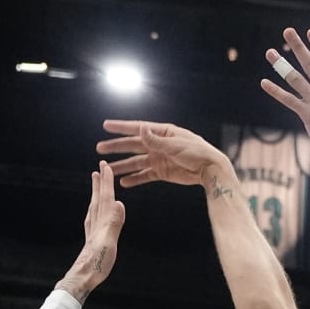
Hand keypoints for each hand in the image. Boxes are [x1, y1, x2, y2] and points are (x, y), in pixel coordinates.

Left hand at [55, 160, 125, 299]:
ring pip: (94, 207)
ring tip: (96, 183)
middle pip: (98, 199)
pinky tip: (94, 211)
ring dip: (96, 194)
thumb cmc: (97, 263)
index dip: (106, 183)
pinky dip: (95, 209)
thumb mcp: (109, 242)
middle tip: (99, 168)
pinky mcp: (92, 239)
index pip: (105, 198)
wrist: (82, 278)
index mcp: (102, 223)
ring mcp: (92, 232)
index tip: (106, 167)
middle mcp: (95, 224)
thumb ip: (114, 223)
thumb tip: (118, 202)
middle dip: (100, 183)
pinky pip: (93, 218)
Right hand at [96, 120, 229, 188]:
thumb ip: (155, 140)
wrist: (209, 169)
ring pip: (136, 162)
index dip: (121, 127)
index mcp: (162, 133)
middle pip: (133, 146)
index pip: (137, 129)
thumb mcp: (175, 144)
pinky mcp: (162, 172)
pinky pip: (144, 175)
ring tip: (108, 169)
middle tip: (100, 149)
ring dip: (122, 166)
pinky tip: (124, 182)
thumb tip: (140, 129)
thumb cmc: (196, 152)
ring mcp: (159, 159)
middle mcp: (158, 145)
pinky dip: (135, 179)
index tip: (106, 125)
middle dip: (116, 147)